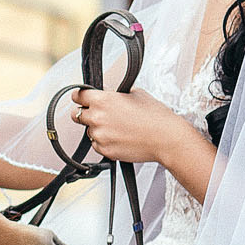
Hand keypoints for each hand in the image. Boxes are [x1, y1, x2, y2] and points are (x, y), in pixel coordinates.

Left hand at [67, 87, 197, 166]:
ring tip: (118, 128)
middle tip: (100, 114)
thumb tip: (106, 93)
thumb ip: (115, 94)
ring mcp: (99, 136)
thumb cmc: (155, 116)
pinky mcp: (104, 150)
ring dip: (98, 129)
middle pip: (76, 115)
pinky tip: (120, 138)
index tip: (82, 99)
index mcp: (103, 100)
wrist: (167, 139)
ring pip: (88, 131)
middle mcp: (97, 118)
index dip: (80, 97)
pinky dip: (104, 142)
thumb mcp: (135, 93)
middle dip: (86, 113)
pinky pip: (96, 145)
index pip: (77, 96)